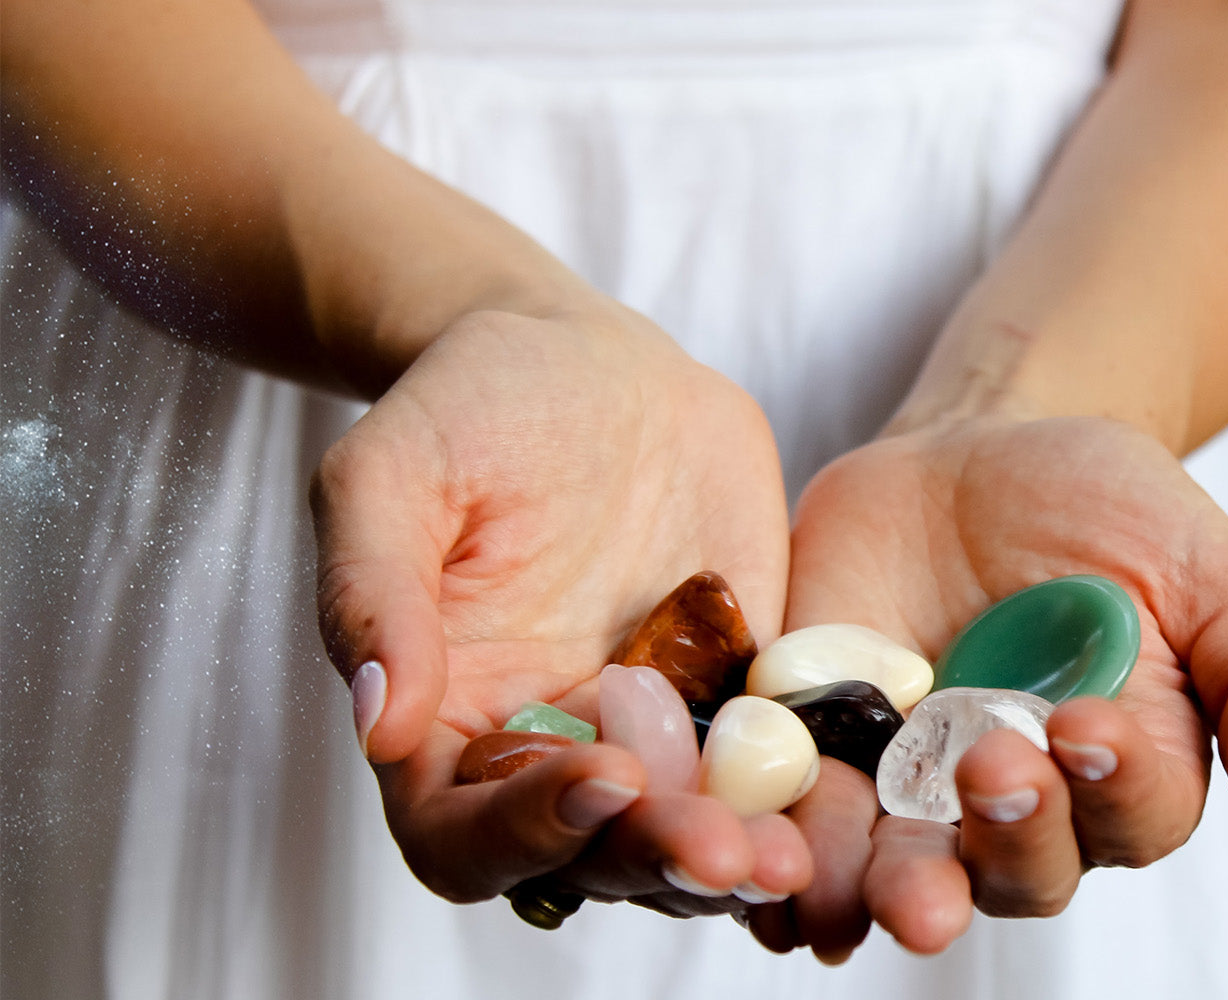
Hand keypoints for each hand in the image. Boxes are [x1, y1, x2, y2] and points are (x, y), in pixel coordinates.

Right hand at [311, 306, 809, 915]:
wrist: (588, 365)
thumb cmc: (466, 409)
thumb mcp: (390, 473)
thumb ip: (372, 591)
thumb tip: (377, 723)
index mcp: (448, 722)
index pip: (464, 834)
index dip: (524, 833)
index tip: (604, 778)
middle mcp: (550, 749)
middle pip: (592, 856)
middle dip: (655, 860)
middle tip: (726, 851)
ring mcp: (653, 731)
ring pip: (689, 833)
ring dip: (735, 855)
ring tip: (790, 856)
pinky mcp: (737, 693)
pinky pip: (773, 764)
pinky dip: (802, 794)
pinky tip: (842, 796)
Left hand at [753, 416, 1227, 956]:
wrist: (981, 442)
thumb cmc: (1113, 509)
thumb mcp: (1211, 571)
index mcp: (1123, 774)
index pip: (1130, 818)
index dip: (1113, 787)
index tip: (1087, 724)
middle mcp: (1020, 806)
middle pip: (1016, 873)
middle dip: (1004, 839)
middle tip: (991, 767)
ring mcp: (912, 786)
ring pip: (901, 873)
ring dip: (882, 887)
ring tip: (866, 878)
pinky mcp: (821, 748)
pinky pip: (801, 818)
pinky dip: (784, 849)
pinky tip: (768, 857)